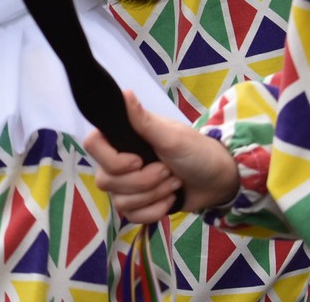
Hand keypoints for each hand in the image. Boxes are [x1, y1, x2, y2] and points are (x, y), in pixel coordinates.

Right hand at [83, 91, 240, 223]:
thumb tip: (124, 93)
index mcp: (121, 137)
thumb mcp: (172, 136)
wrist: (217, 180)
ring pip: (119, 201)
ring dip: (152, 195)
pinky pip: (131, 216)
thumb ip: (144, 120)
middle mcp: (117, 160)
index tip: (137, 161)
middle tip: (168, 171)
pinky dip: (154, 211)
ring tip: (174, 184)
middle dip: (142, 182)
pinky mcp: (137, 204)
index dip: (111, 159)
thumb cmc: (195, 151)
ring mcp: (125, 184)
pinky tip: (169, 201)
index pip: (92, 145)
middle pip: (106, 180)